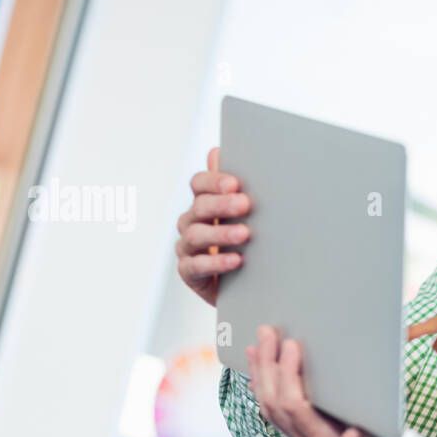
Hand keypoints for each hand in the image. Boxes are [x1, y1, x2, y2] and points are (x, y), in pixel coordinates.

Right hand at [175, 146, 250, 306]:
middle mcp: (192, 222)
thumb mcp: (247, 215)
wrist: (248, 284)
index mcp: (204, 203)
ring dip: (221, 233)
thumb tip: (218, 152)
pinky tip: (236, 260)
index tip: (235, 183)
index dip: (214, 181)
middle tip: (245, 205)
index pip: (199, 184)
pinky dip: (216, 262)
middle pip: (199, 206)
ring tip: (244, 234)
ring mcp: (188, 247)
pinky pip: (196, 266)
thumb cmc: (246, 244)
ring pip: (196, 235)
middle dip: (222, 205)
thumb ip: (235, 188)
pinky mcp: (189, 273)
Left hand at [245, 324, 425, 436]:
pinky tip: (264, 378)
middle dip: (267, 367)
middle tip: (266, 333)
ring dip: (262, 376)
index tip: (292, 345)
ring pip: (271, 409)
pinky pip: (278, 416)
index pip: (296, 406)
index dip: (289, 375)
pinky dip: (267, 391)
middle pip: (275, 404)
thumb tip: (351, 436)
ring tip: (257, 348)